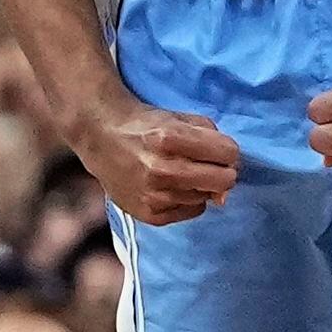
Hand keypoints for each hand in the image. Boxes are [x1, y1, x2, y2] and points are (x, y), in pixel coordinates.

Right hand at [65, 85, 239, 225]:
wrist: (101, 138)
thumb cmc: (145, 124)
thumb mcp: (179, 117)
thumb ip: (212, 136)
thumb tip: (231, 174)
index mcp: (171, 138)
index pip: (228, 153)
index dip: (227, 150)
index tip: (218, 149)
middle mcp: (162, 169)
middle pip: (224, 180)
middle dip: (222, 171)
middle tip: (207, 164)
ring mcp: (155, 195)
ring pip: (207, 196)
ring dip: (201, 185)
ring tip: (180, 172)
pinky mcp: (150, 214)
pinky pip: (191, 211)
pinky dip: (188, 199)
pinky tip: (171, 186)